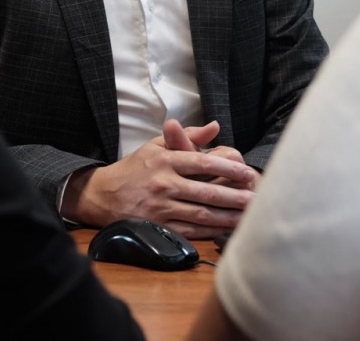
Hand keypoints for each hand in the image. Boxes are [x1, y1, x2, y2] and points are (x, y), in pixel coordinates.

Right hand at [61, 120, 257, 237]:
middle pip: (206, 192)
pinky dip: (211, 232)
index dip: (228, 168)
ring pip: (201, 214)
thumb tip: (215, 126)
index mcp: (165, 160)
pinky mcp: (158, 227)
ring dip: (227, 216)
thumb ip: (187, 136)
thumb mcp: (156, 145)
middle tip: (256, 197)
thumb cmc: (135, 167)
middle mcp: (164, 183)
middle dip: (234, 196)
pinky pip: (190, 231)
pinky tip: (226, 229)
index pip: (202, 162)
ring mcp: (161, 207)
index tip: (247, 172)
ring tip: (248, 215)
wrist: (103, 195)